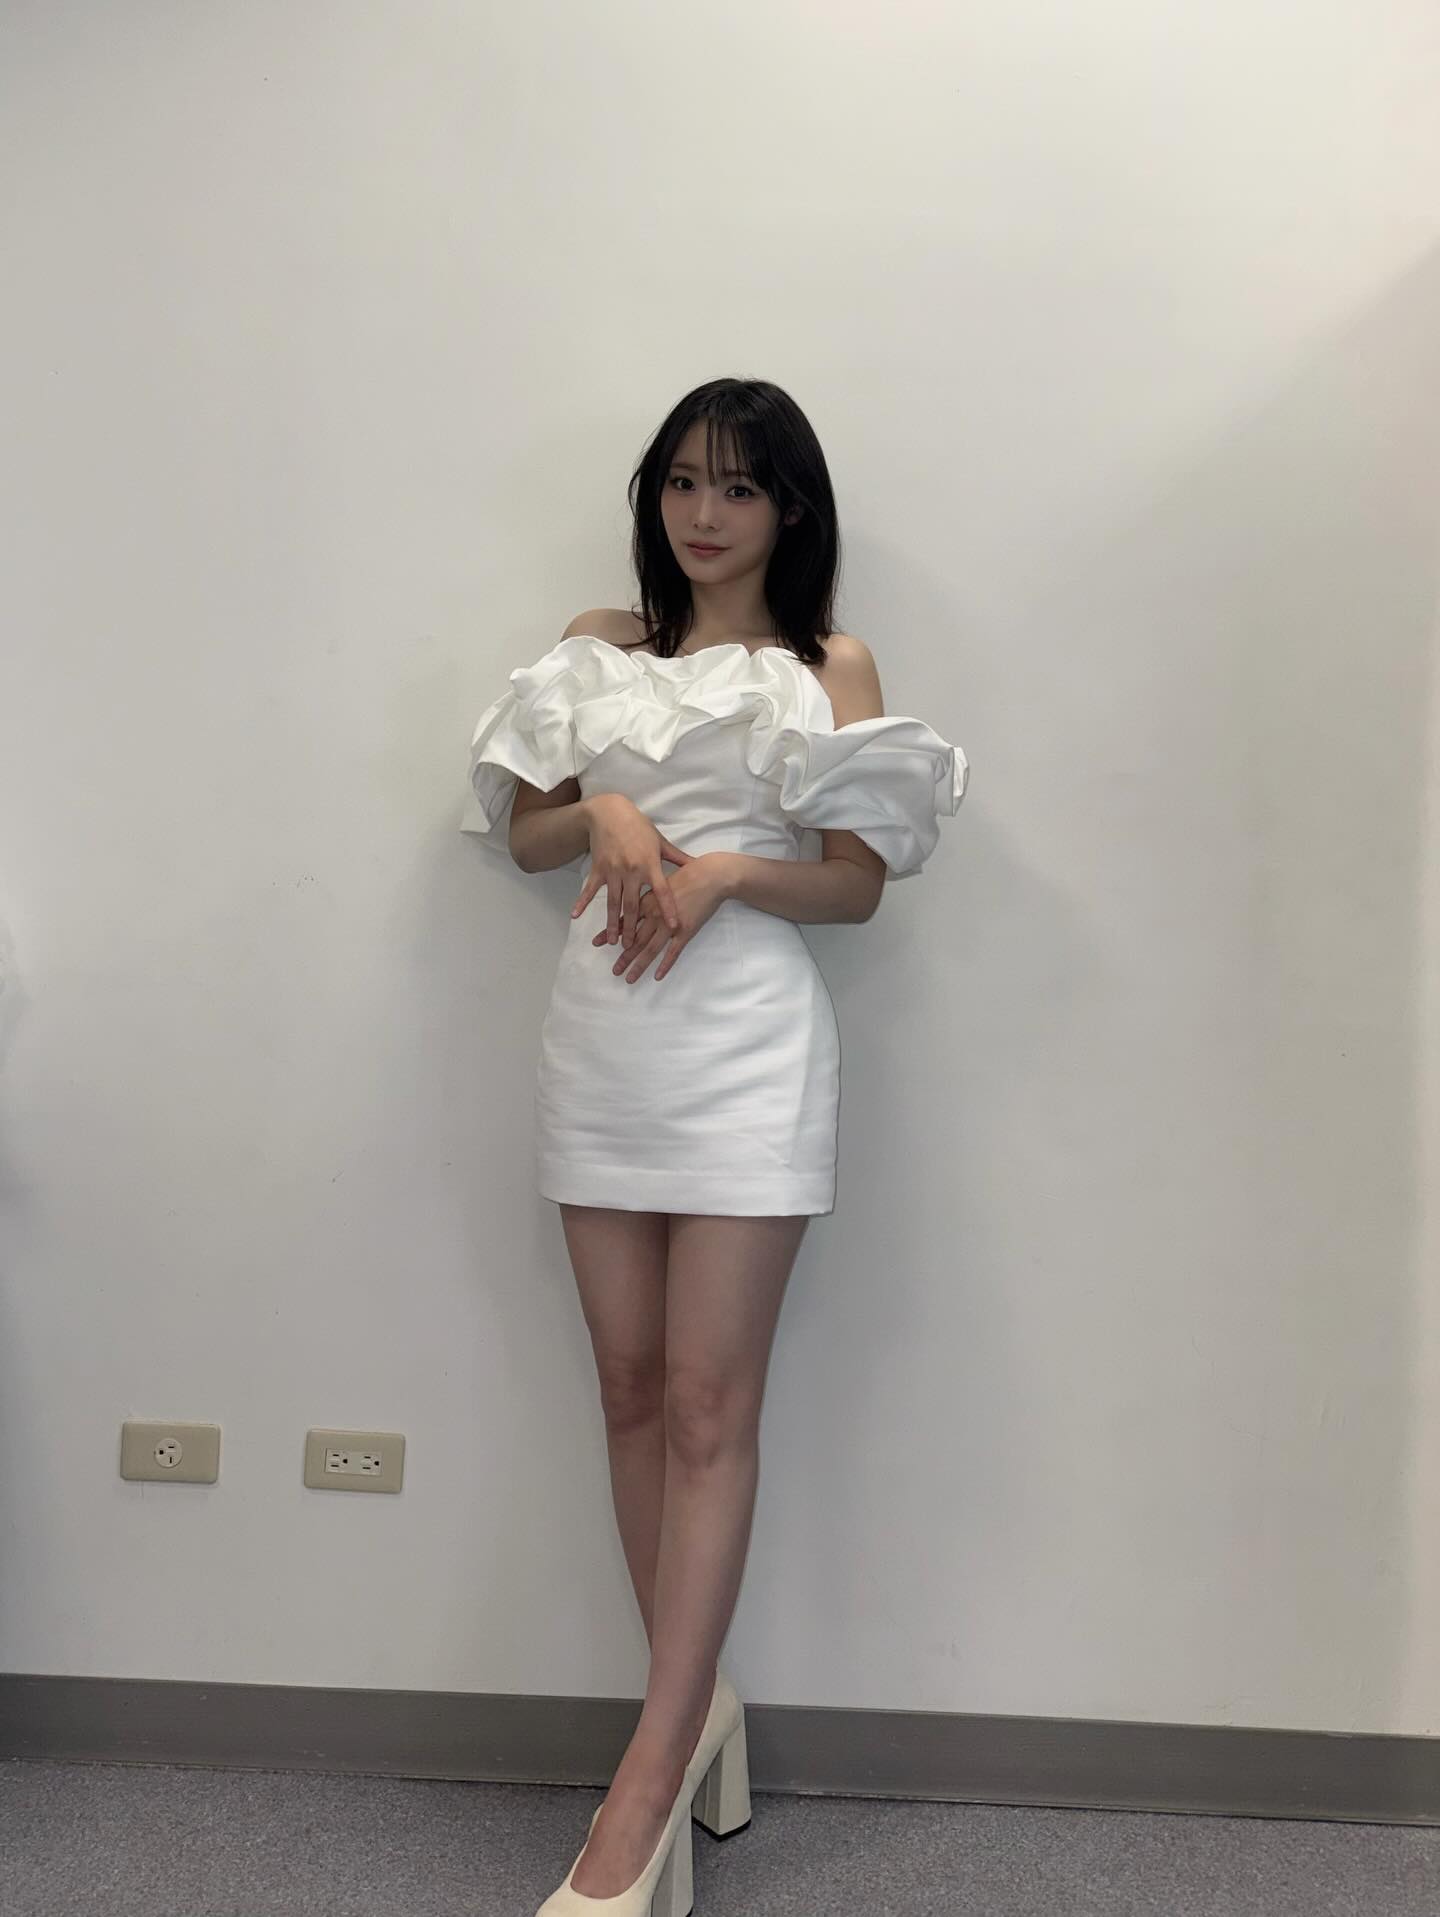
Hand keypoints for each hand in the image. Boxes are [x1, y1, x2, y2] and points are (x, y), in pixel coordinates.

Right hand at [571, 793, 691, 947]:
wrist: (610, 812)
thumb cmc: (638, 826)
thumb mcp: (660, 841)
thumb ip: (677, 858)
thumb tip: (697, 866)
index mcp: (649, 864)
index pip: (662, 891)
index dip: (668, 909)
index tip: (673, 927)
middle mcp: (631, 870)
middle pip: (633, 904)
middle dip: (632, 928)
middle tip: (632, 948)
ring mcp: (612, 870)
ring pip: (613, 902)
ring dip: (612, 923)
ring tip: (613, 941)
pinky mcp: (598, 868)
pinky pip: (590, 889)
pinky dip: (582, 902)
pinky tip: (575, 916)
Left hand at [596, 852, 735, 982]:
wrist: (710, 875)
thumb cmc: (688, 874)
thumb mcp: (662, 881)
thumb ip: (651, 894)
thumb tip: (641, 902)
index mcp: (647, 901)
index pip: (625, 920)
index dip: (610, 932)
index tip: (596, 942)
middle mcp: (654, 915)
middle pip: (635, 939)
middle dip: (624, 957)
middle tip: (615, 970)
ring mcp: (670, 924)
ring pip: (650, 949)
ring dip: (639, 965)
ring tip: (629, 978)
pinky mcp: (685, 931)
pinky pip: (673, 952)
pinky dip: (665, 965)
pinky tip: (657, 976)